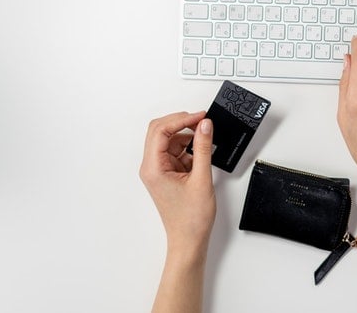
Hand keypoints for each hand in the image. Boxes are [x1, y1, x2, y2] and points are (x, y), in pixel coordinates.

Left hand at [140, 111, 215, 254]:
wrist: (189, 240)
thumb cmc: (191, 218)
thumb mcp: (201, 178)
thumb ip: (203, 148)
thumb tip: (205, 125)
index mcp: (153, 168)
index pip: (161, 131)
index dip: (181, 119)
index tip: (200, 116)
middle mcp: (151, 167)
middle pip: (160, 131)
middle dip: (181, 123)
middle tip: (202, 121)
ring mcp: (158, 170)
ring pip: (169, 140)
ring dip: (186, 137)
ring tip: (205, 140)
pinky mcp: (167, 173)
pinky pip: (176, 152)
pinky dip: (188, 149)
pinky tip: (201, 154)